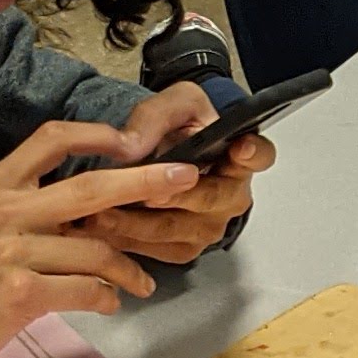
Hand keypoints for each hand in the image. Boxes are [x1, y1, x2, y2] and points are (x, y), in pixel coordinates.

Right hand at [0, 116, 206, 357]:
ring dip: (129, 268)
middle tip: (184, 178)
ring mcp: (12, 253)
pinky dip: (106, 298)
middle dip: (146, 180)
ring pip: (96, 248)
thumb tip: (85, 210)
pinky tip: (109, 303)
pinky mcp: (20, 294)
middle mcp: (4, 212)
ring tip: (142, 282)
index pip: (51, 138)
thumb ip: (24, 210)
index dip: (97, 134)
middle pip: (92, 186)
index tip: (132, 139)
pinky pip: (85, 290)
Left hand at [79, 81, 274, 268]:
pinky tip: (98, 228)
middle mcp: (231, 195)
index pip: (259, 155)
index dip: (252, 153)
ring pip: (175, 229)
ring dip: (137, 224)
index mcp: (239, 157)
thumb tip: (132, 147)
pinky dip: (124, 239)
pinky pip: (154, 250)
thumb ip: (154, 117)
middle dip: (173, 197)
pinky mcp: (184, 247)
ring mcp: (209, 225)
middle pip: (209, 200)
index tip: (241, 148)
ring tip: (101, 213)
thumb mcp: (171, 107)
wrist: (164, 156)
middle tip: (146, 194)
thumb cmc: (180, 131)